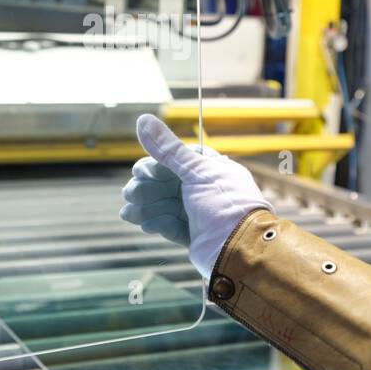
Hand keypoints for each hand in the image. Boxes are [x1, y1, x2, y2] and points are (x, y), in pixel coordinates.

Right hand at [119, 113, 271, 278]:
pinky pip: (170, 226)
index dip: (155, 166)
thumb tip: (143, 119)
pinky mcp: (194, 235)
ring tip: (130, 213)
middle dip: (146, 190)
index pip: (176, 161)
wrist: (240, 249)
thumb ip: (167, 149)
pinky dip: (157, 224)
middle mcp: (204, 189)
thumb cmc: (225, 204)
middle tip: (130, 195)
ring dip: (146, 208)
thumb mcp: (196, 171)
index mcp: (210, 169)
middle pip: (166, 185)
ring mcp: (199, 213)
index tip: (140, 172)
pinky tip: (145, 225)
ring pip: (165, 205)